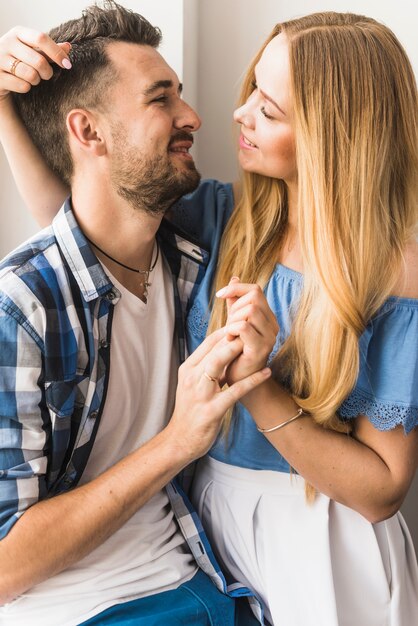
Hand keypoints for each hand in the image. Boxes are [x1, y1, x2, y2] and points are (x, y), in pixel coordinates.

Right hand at [0, 27, 71, 102]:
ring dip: (36, 80)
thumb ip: (49, 49)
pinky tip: (21, 83)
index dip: (57, 52)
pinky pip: (23, 86)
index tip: (67, 64)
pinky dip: (26, 87)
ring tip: (33, 78)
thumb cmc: (19, 58)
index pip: (41, 38)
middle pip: (39, 61)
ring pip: (31, 75)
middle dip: (48, 72)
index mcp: (18, 33)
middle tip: (47, 74)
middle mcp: (7, 43)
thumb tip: (68, 47)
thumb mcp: (32, 50)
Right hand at [167, 327, 270, 460]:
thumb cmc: (190, 411)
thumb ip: (204, 366)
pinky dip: (251, 381)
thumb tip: (222, 346)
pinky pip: (234, 392)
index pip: (206, 344)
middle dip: (232, 337)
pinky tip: (265, 373)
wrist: (180, 440)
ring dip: (236, 352)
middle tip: (250, 328)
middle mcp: (192, 379)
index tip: (241, 323)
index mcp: (187, 370)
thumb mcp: (191, 384)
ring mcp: (200, 395)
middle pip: (212, 350)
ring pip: (218, 365)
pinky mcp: (211, 411)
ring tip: (254, 344)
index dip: (224, 332)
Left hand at [216, 279, 278, 384]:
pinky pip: (244, 327)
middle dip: (234, 307)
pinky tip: (229, 340)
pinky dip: (232, 330)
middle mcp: (272, 325)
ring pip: (250, 310)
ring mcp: (269, 337)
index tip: (220, 295)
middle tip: (228, 325)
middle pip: (253, 297)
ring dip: (232, 320)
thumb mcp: (234, 323)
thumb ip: (235, 302)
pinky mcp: (260, 349)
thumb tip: (234, 277)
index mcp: (267, 317)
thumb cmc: (235, 353)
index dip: (236, 288)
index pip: (255, 289)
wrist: (239, 381)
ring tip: (229, 334)